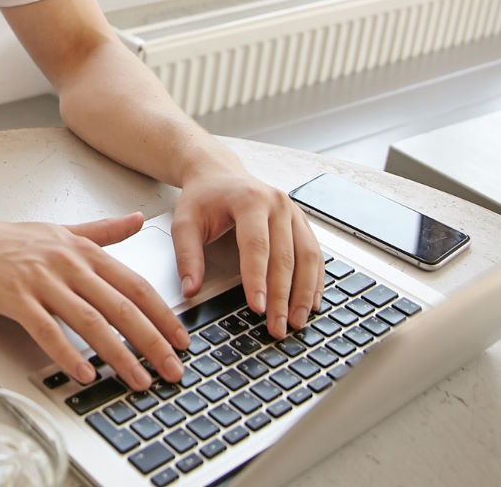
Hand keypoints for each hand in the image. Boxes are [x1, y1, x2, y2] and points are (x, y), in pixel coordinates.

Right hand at [0, 211, 190, 391]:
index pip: (135, 285)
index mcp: (85, 251)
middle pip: (121, 306)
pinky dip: (68, 354)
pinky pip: (47, 330)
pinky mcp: (16, 298)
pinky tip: (85, 373)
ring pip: (90, 321)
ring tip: (138, 379)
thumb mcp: (64, 230)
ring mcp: (42, 281)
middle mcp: (68, 264)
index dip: (163, 315)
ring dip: (119, 355)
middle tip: (172, 369)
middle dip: (152, 342)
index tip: (182, 340)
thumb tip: (139, 220)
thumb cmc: (12, 240)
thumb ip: (105, 231)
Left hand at [171, 169, 322, 340]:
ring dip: (304, 293)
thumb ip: (187, 256)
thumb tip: (190, 290)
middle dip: (282, 296)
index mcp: (249, 200)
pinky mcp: (302, 222)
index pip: (256, 245)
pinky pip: (314, 254)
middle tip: (277, 327)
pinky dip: (315, 281)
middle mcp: (277, 204)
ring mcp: (294, 212)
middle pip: (285, 256)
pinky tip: (311, 303)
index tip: (256, 308)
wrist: (218, 173)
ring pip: (307, 257)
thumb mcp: (184, 222)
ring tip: (298, 322)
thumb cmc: (203, 198)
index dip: (258, 279)